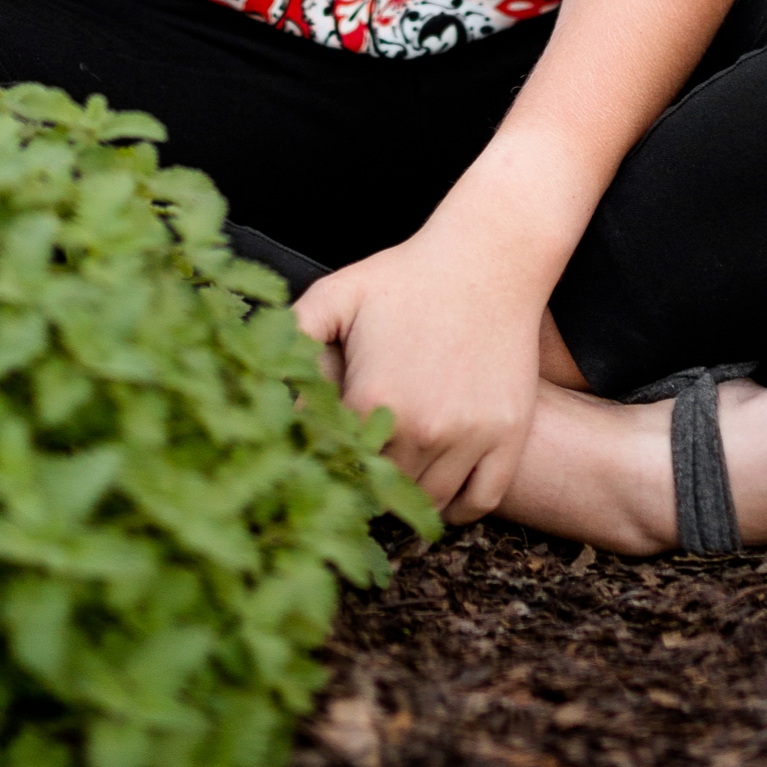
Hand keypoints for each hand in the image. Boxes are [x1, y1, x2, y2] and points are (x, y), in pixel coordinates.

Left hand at [295, 223, 545, 518]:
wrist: (489, 257)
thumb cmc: (408, 275)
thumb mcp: (337, 293)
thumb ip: (293, 339)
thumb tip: (260, 388)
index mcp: (371, 399)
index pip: (335, 463)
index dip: (326, 465)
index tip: (324, 462)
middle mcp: (420, 428)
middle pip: (380, 490)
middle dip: (365, 484)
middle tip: (358, 474)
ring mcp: (468, 436)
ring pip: (428, 502)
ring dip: (409, 499)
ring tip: (395, 480)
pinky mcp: (506, 435)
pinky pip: (480, 501)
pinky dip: (458, 508)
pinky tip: (441, 491)